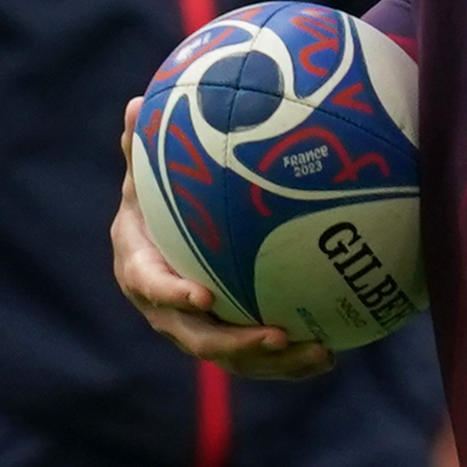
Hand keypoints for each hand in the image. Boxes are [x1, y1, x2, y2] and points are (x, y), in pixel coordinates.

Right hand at [112, 107, 337, 381]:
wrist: (152, 247)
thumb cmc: (152, 205)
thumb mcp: (142, 177)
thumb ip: (140, 148)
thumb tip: (134, 103)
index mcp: (141, 272)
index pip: (154, 288)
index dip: (175, 295)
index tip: (203, 296)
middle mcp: (166, 312)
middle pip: (199, 339)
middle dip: (238, 345)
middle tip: (277, 335)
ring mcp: (196, 332)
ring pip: (233, 359)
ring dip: (275, 363)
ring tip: (320, 353)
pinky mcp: (225, 341)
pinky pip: (257, 358)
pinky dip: (290, 362)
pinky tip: (332, 353)